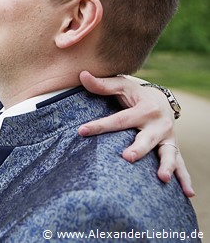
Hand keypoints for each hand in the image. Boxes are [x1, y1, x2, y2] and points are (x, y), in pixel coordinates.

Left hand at [77, 71, 194, 196]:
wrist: (161, 100)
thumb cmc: (135, 94)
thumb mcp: (121, 85)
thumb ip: (102, 84)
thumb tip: (82, 75)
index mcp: (144, 109)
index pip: (119, 119)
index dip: (100, 125)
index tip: (82, 131)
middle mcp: (158, 125)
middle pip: (146, 139)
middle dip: (138, 149)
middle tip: (126, 157)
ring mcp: (167, 138)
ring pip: (168, 154)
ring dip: (166, 166)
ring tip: (162, 178)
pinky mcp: (172, 148)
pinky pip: (180, 165)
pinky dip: (184, 179)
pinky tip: (187, 193)